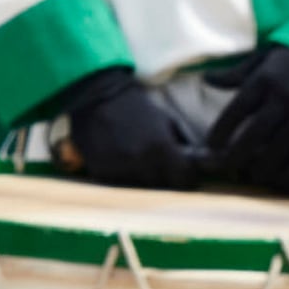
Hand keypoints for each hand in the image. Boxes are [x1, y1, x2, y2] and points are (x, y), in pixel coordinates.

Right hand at [55, 68, 207, 189]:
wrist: (96, 100)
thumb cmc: (135, 107)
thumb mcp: (165, 120)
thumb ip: (178, 144)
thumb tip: (192, 161)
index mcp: (162, 148)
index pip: (184, 180)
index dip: (187, 178)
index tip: (185, 176)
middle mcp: (142, 163)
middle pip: (163, 186)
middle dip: (166, 180)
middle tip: (163, 170)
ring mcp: (120, 170)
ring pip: (141, 188)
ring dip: (144, 180)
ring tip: (141, 166)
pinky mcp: (101, 173)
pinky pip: (120, 184)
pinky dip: (124, 178)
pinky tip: (122, 163)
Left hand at [203, 41, 288, 197]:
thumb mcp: (262, 59)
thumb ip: (235, 74)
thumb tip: (206, 79)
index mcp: (264, 80)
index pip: (236, 110)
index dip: (221, 130)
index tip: (211, 146)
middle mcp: (284, 97)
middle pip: (256, 132)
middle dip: (238, 154)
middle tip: (227, 168)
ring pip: (282, 145)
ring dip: (266, 164)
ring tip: (255, 175)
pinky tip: (286, 174)